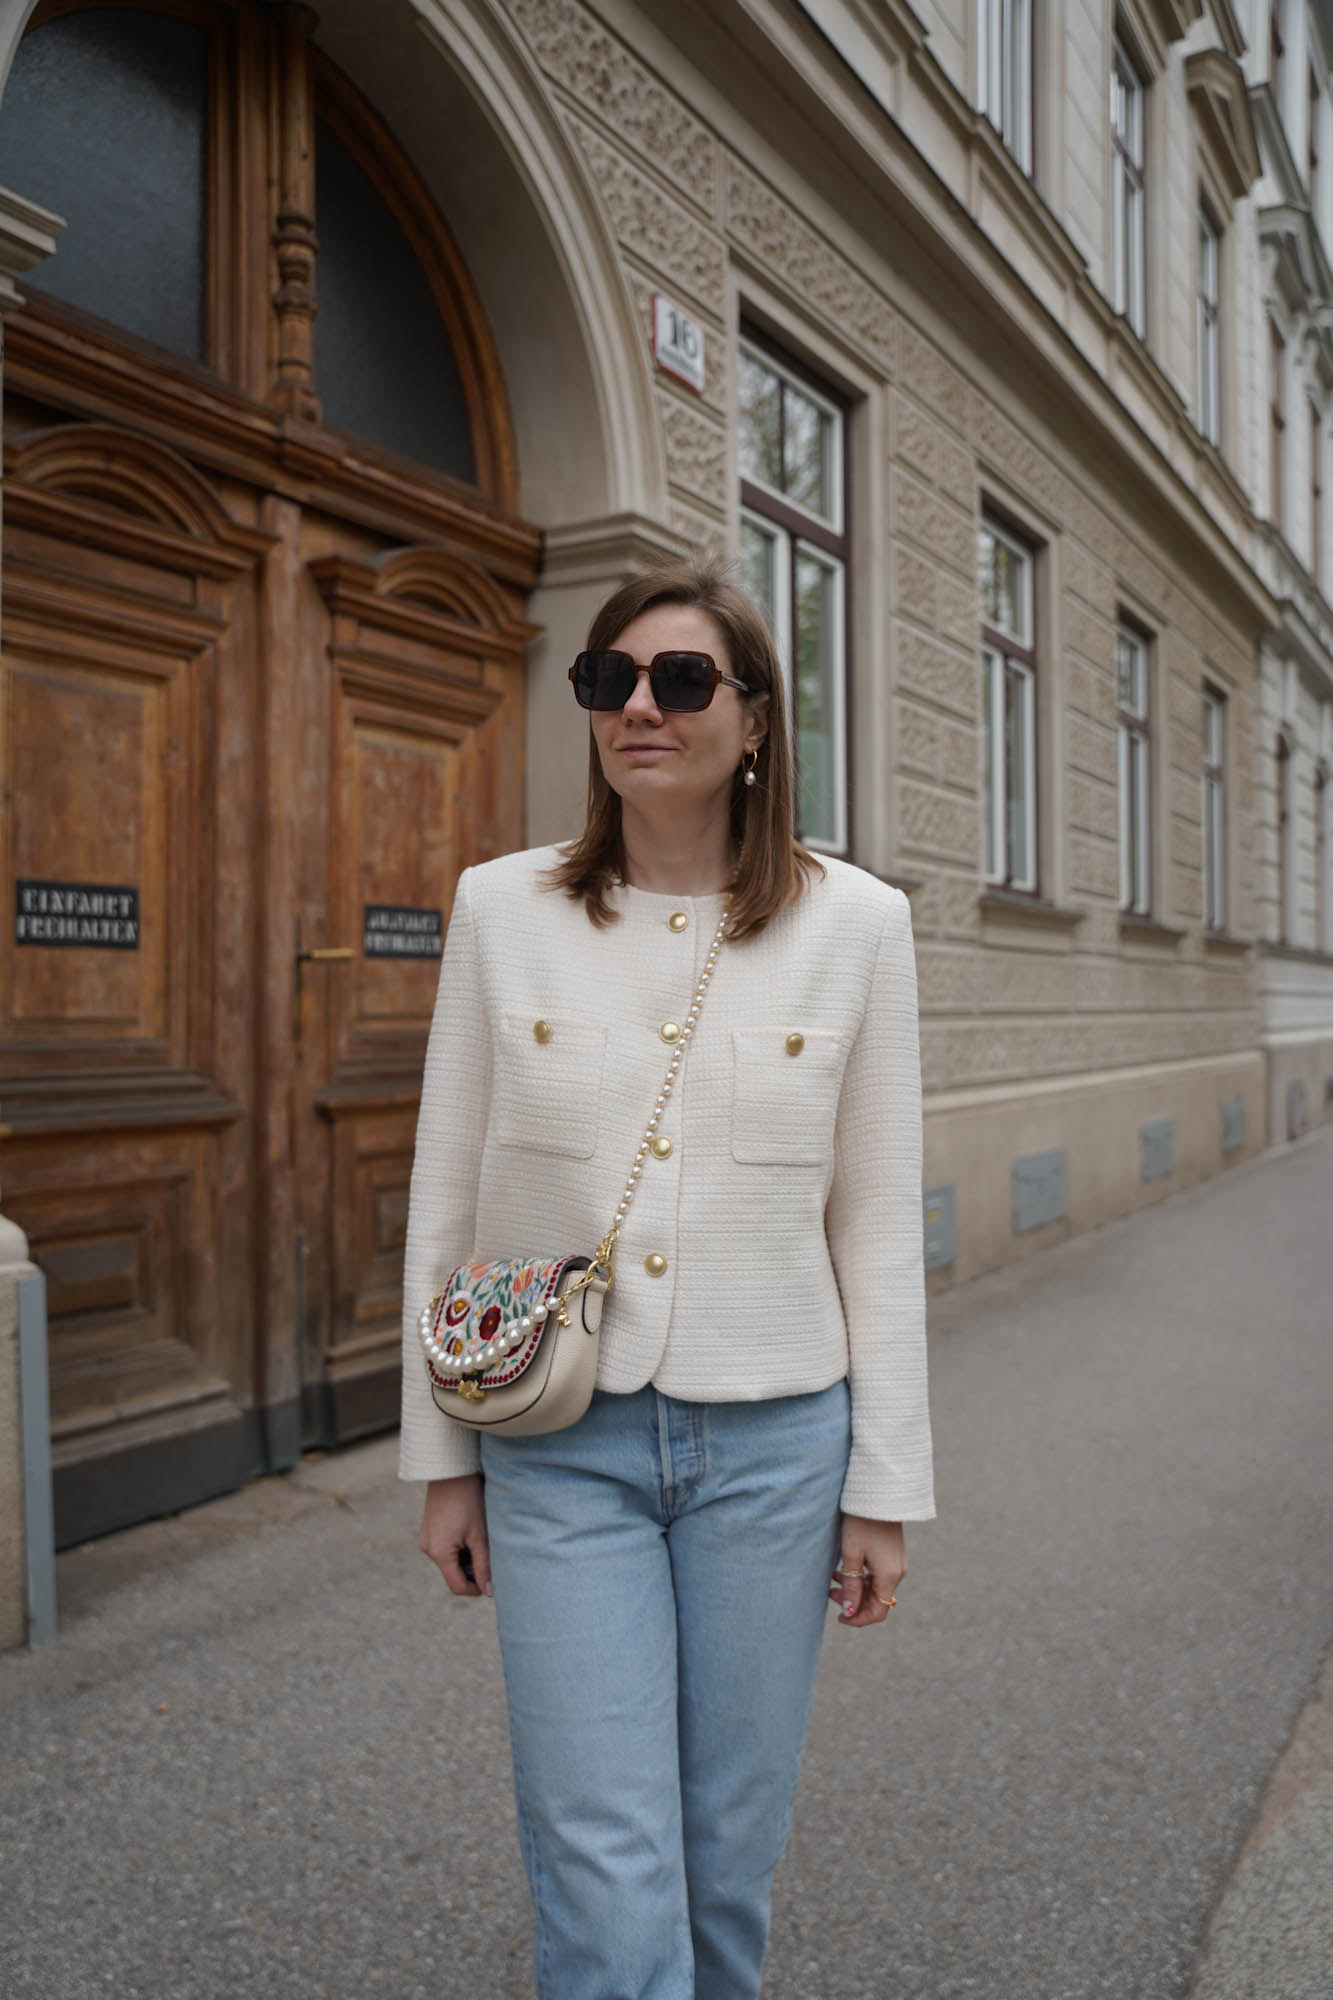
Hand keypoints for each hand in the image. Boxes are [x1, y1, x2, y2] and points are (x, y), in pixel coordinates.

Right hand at [419, 1473, 490, 1596]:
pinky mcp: (429, 1530)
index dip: (476, 1589)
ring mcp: (426, 1539)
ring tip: (481, 1540)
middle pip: (453, 1574)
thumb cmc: (468, 1501)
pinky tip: (471, 1532)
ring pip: (450, 1561)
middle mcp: (428, 1549)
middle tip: (490, 1557)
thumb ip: (484, 1565)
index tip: (492, 1582)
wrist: (452, 1471)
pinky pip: (445, 1548)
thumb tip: (489, 1592)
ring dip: (466, 1558)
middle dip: (472, 1572)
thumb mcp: (479, 1535)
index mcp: (439, 1553)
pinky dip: (459, 1548)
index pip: (457, 1586)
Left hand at [829, 1515, 906, 1628]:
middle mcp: (898, 1573)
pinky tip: (844, 1570)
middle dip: (853, 1602)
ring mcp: (897, 1564)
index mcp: (889, 1576)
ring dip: (855, 1589)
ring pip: (876, 1588)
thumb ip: (851, 1586)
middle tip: (830, 1593)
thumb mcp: (851, 1555)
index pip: (878, 1611)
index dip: (858, 1619)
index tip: (839, 1616)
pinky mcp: (893, 1556)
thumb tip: (849, 1611)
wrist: (878, 1495)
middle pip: (877, 1601)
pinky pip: (878, 1576)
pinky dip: (862, 1578)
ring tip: (833, 1580)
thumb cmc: (862, 1523)